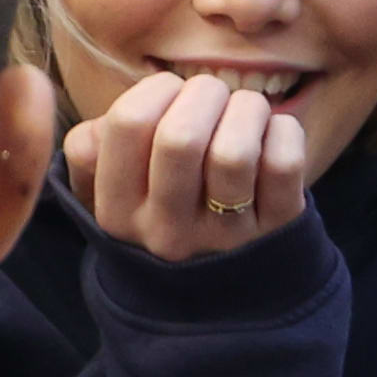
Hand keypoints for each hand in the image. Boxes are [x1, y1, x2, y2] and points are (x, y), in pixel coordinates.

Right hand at [65, 69, 305, 261]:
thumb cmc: (165, 210)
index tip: (171, 93)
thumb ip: (92, 151)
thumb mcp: (113, 190)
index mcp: (118, 213)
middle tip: (213, 97)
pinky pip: (283, 162)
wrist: (226, 287)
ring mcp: (225, 237)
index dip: (156, 89)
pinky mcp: (278, 231)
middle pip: (181, 137)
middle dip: (204, 93)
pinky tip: (272, 135)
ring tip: (246, 113)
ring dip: (247, 109)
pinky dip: (283, 131)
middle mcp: (167, 232)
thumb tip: (103, 127)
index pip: (128, 124)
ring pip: (235, 151)